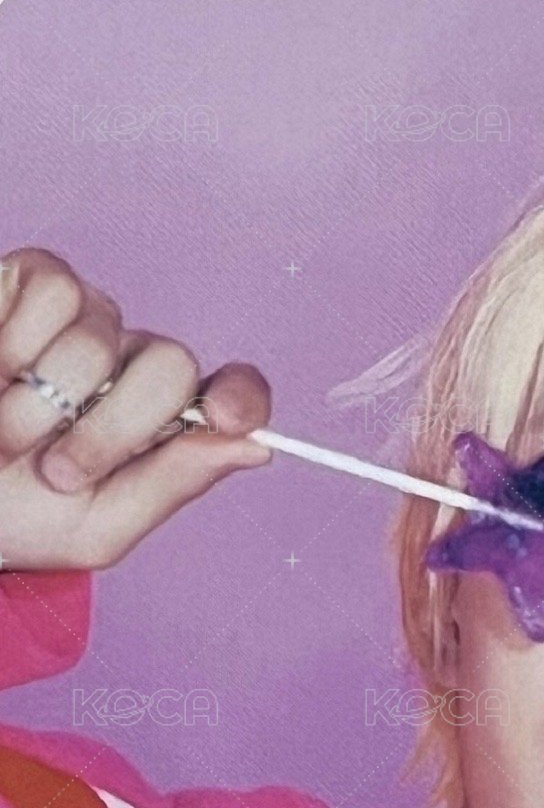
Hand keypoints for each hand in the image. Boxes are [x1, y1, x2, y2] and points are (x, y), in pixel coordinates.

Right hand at [0, 247, 272, 571]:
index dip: (240, 397)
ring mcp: (83, 321)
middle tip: (57, 473)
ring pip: (102, 335)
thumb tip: (256, 446)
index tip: (229, 417)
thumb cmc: (14, 513)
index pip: (229, 393)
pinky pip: (53, 291)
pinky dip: (14, 344)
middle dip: (114, 429)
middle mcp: (129, 364)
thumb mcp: (96, 526)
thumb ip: (172, 484)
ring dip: (44, 401)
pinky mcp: (29, 280)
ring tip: (5, 435)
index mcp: (159, 424)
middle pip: (170, 365)